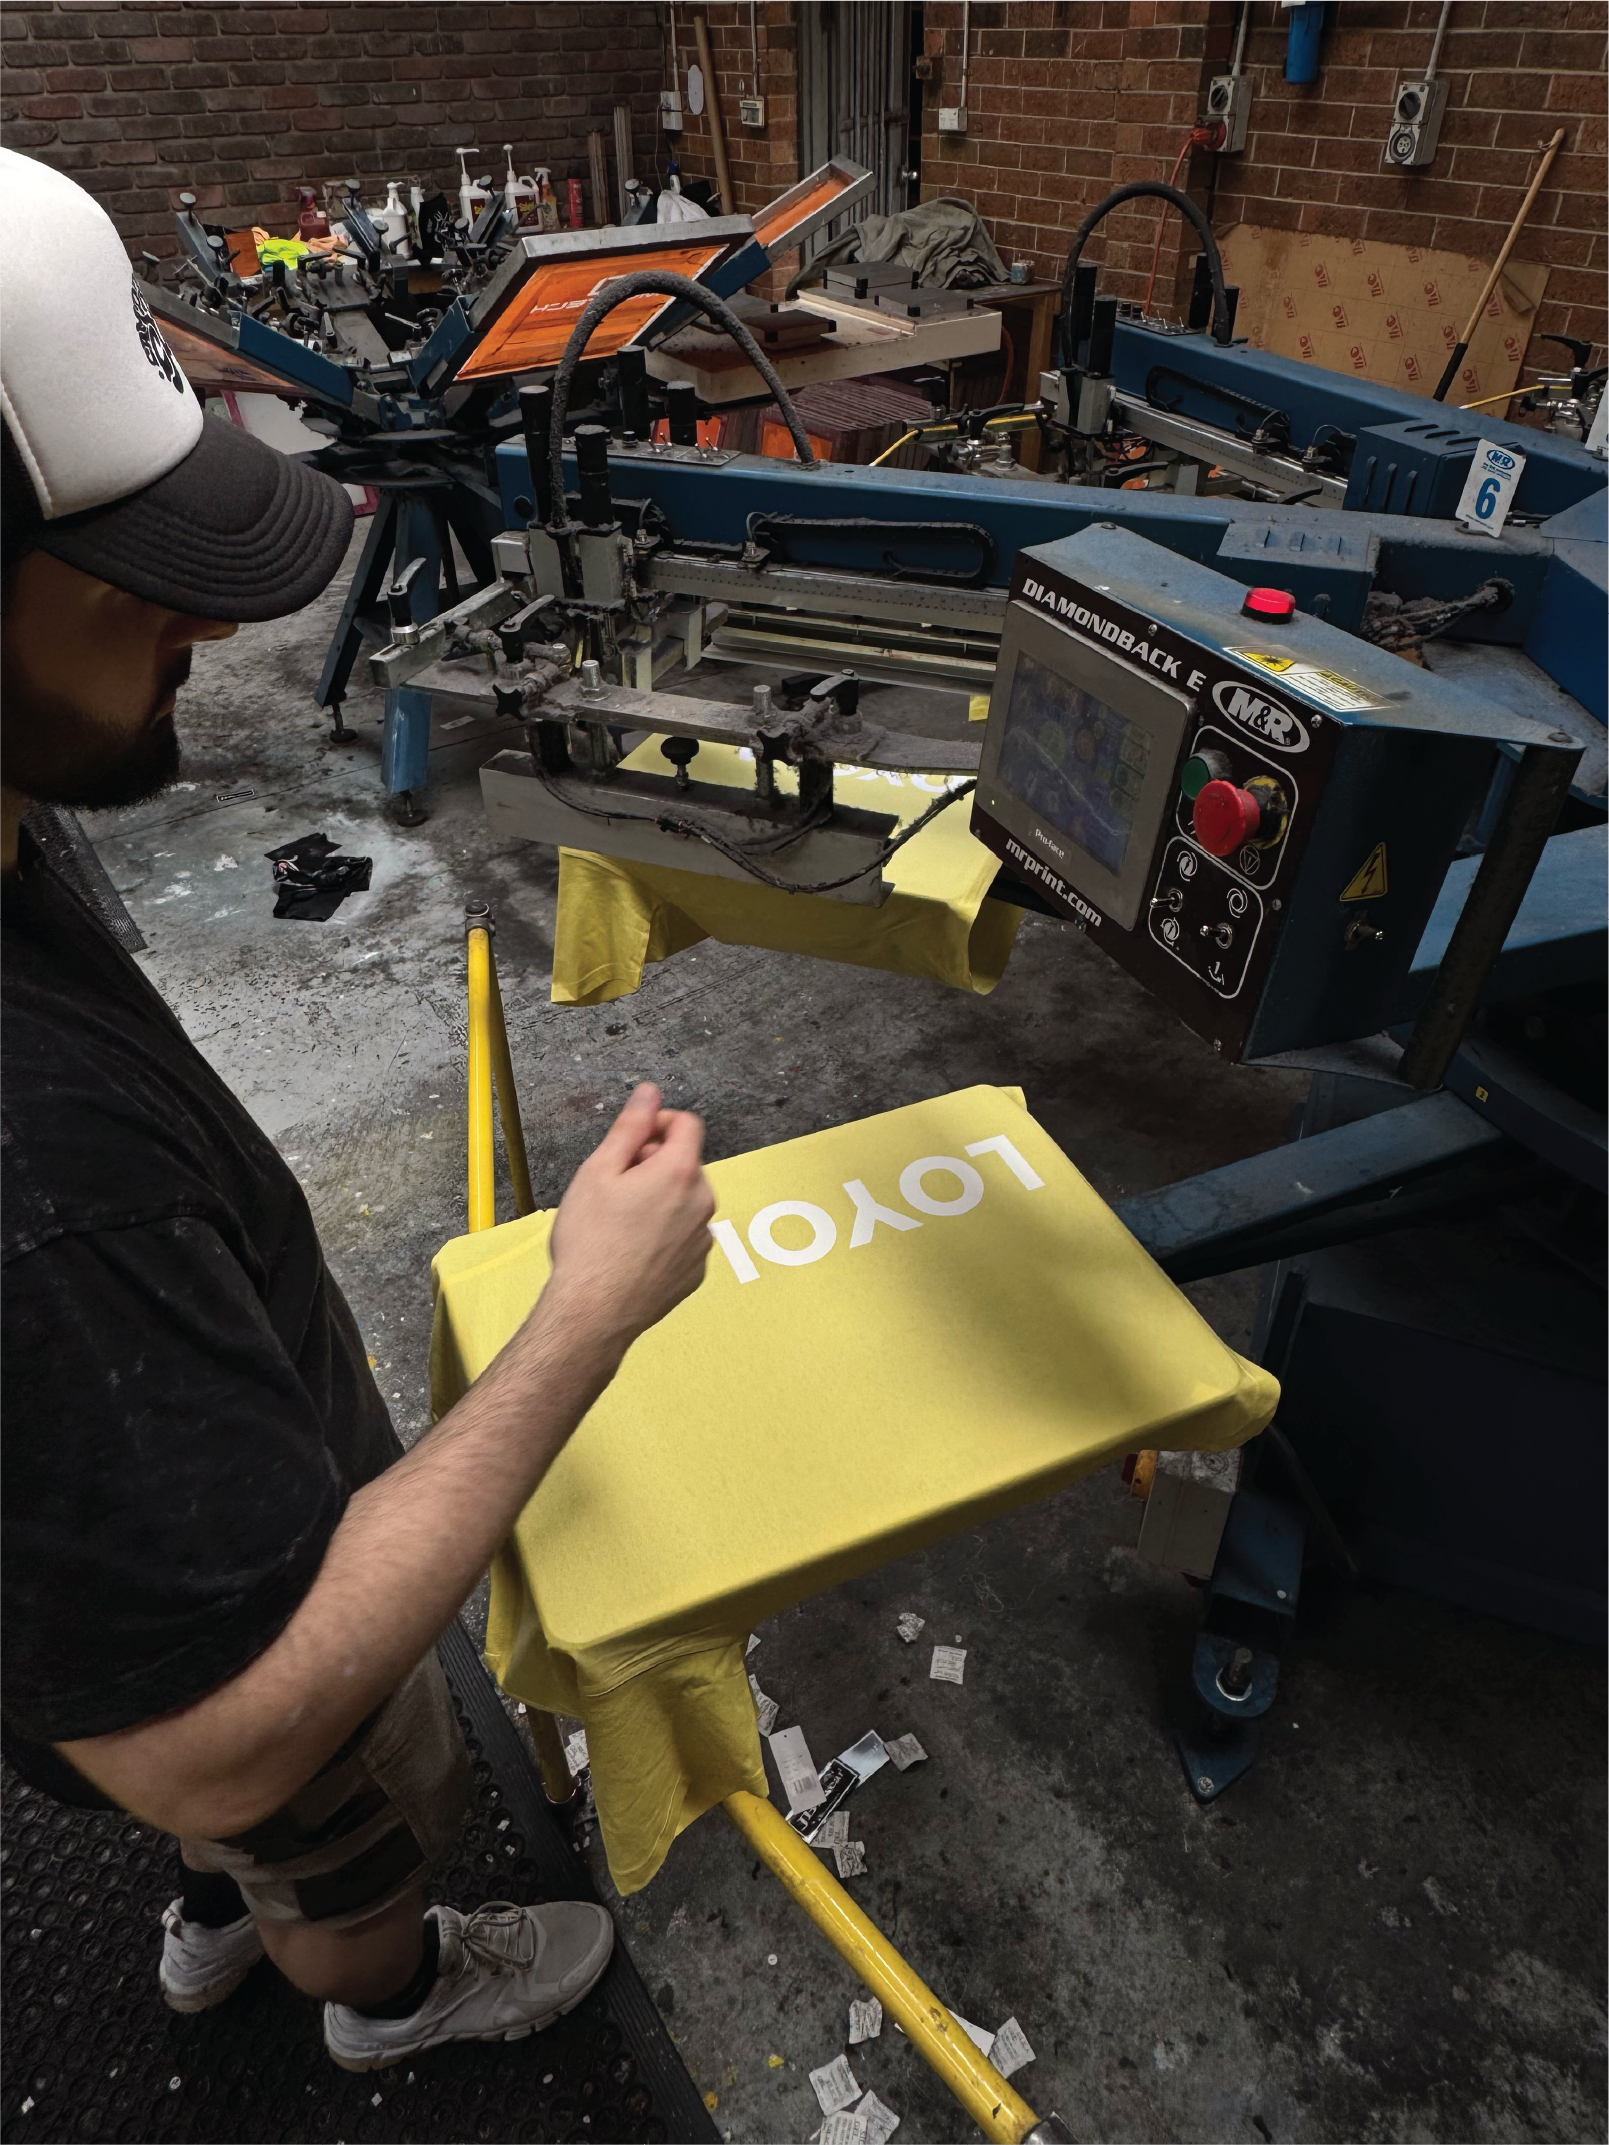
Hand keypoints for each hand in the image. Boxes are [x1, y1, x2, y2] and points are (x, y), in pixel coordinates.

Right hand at [543, 1084, 714, 1358]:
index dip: (657, 1124)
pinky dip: (663, 1234)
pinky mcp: (697, 1270)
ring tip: (619, 1224)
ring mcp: (703, 1240)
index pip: (687, 1123)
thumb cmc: (590, 1242)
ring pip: (684, 1201)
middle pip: (684, 1163)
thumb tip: (649, 1092)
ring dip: (659, 1200)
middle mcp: (702, 1203)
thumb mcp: (599, 1171)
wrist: (593, 1312)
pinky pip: (684, 1237)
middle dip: (653, 1165)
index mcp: (680, 1172)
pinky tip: (631, 1251)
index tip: (632, 1142)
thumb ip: (630, 1126)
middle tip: (614, 1188)